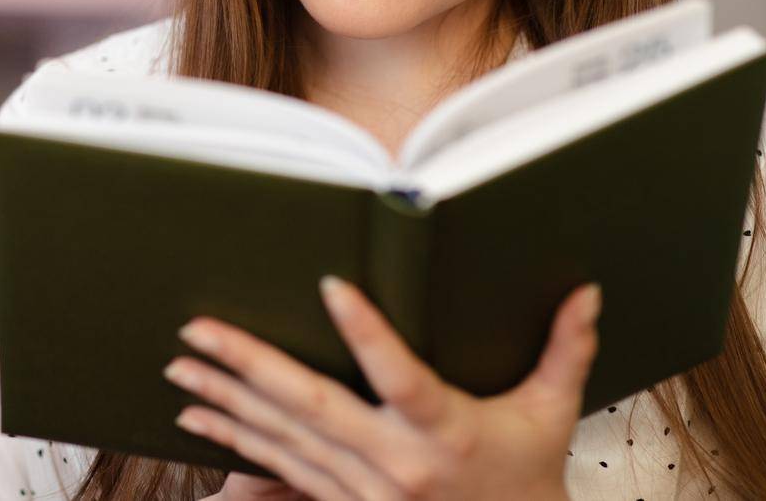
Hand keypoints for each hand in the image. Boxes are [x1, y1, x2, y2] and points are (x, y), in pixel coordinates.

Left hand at [166, 276, 599, 500]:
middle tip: (198, 329)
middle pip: (312, 406)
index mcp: (447, 433)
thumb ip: (565, 350)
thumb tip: (585, 290)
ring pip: (282, 437)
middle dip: (248, 364)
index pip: (400, 376)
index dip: (366, 331)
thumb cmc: (527, 481)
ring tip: (180, 364)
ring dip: (226, 400)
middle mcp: (396, 464)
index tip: (330, 285)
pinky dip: (234, 440)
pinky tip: (197, 416)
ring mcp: (362, 489)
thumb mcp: (552, 416)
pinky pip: (277, 467)